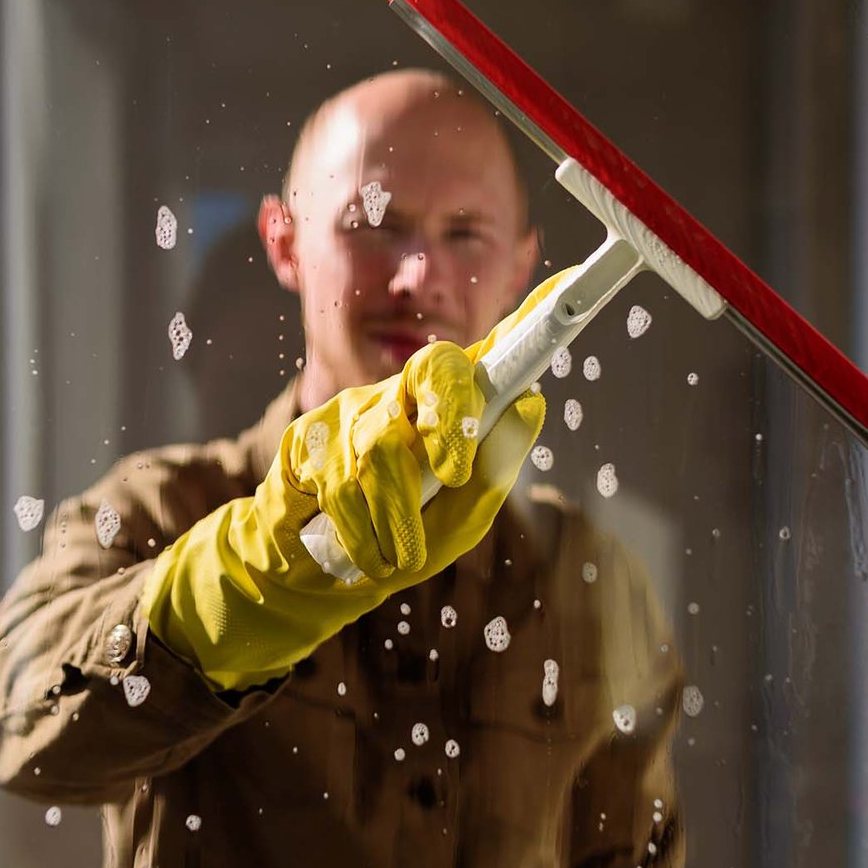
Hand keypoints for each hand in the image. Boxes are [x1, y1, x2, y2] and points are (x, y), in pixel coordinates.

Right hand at [141, 341, 544, 690]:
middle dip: (449, 416)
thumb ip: (494, 471)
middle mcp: (401, 393)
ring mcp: (352, 409)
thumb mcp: (459, 520)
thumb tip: (531, 403)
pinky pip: (338, 479)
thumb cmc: (401, 540)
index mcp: (446, 406)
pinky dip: (359, 530)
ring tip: (404, 558)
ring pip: (382, 445)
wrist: (315, 575)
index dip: (521, 317)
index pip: (484, 353)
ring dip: (396, 512)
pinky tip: (368, 556)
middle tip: (456, 473)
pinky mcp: (306, 438)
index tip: (561, 292)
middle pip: (432, 368)